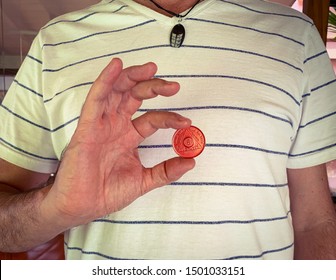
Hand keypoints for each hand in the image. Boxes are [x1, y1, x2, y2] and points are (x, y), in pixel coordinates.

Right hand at [43, 58, 194, 226]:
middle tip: (173, 86)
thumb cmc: (107, 192)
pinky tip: (116, 66)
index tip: (186, 122)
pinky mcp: (88, 126)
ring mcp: (102, 123)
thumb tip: (191, 161)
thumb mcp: (144, 181)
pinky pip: (96, 99)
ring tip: (151, 68)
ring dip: (133, 77)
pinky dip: (105, 81)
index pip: (153, 118)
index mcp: (129, 136)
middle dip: (154, 87)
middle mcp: (117, 125)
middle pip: (136, 96)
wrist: (83, 205)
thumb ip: (166, 171)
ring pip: (117, 91)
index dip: (170, 118)